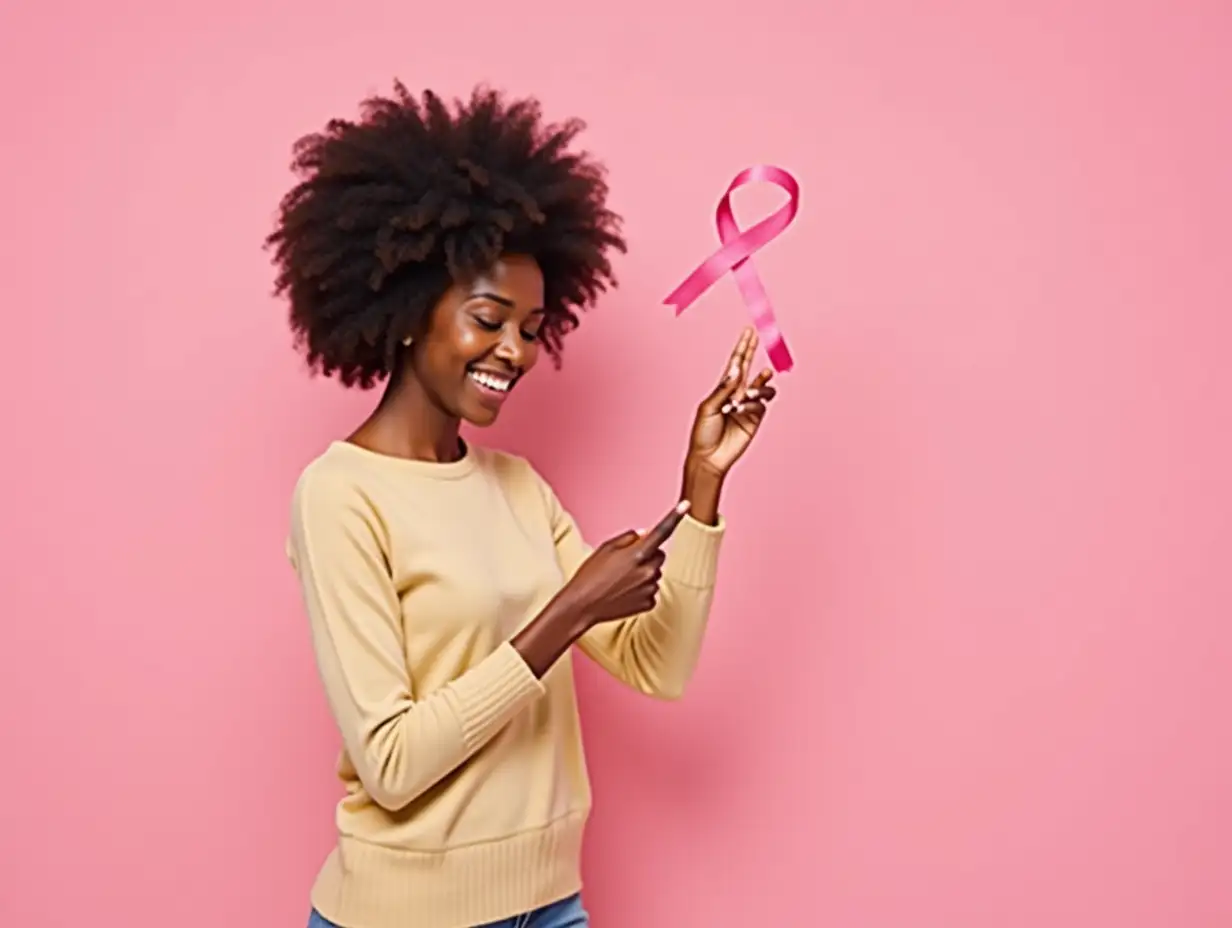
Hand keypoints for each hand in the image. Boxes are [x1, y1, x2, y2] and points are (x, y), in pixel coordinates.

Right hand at [553, 501, 691, 630]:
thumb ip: (628, 538)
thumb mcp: (605, 548)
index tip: (686, 505)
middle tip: (626, 562)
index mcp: (637, 554)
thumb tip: (645, 534)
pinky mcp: (649, 603)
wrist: (582, 606)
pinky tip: (624, 592)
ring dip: (643, 573)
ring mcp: (649, 588)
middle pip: (659, 555)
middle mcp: (647, 571)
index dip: (675, 517)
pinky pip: (652, 591)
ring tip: (620, 580)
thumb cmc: (590, 575)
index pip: (661, 531)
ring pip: (655, 573)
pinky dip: (641, 590)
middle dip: (647, 554)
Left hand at [687, 327, 778, 476]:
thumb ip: (724, 389)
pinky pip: (760, 404)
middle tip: (760, 337)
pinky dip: (752, 404)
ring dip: (758, 385)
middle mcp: (737, 393)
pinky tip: (740, 409)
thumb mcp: (708, 408)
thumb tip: (736, 369)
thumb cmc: (703, 432)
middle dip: (754, 351)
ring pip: (762, 386)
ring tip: (747, 393)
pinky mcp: (755, 418)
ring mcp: (748, 405)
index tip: (749, 331)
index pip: (736, 363)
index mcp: (723, 388)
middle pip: (749, 367)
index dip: (743, 347)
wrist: (709, 457)